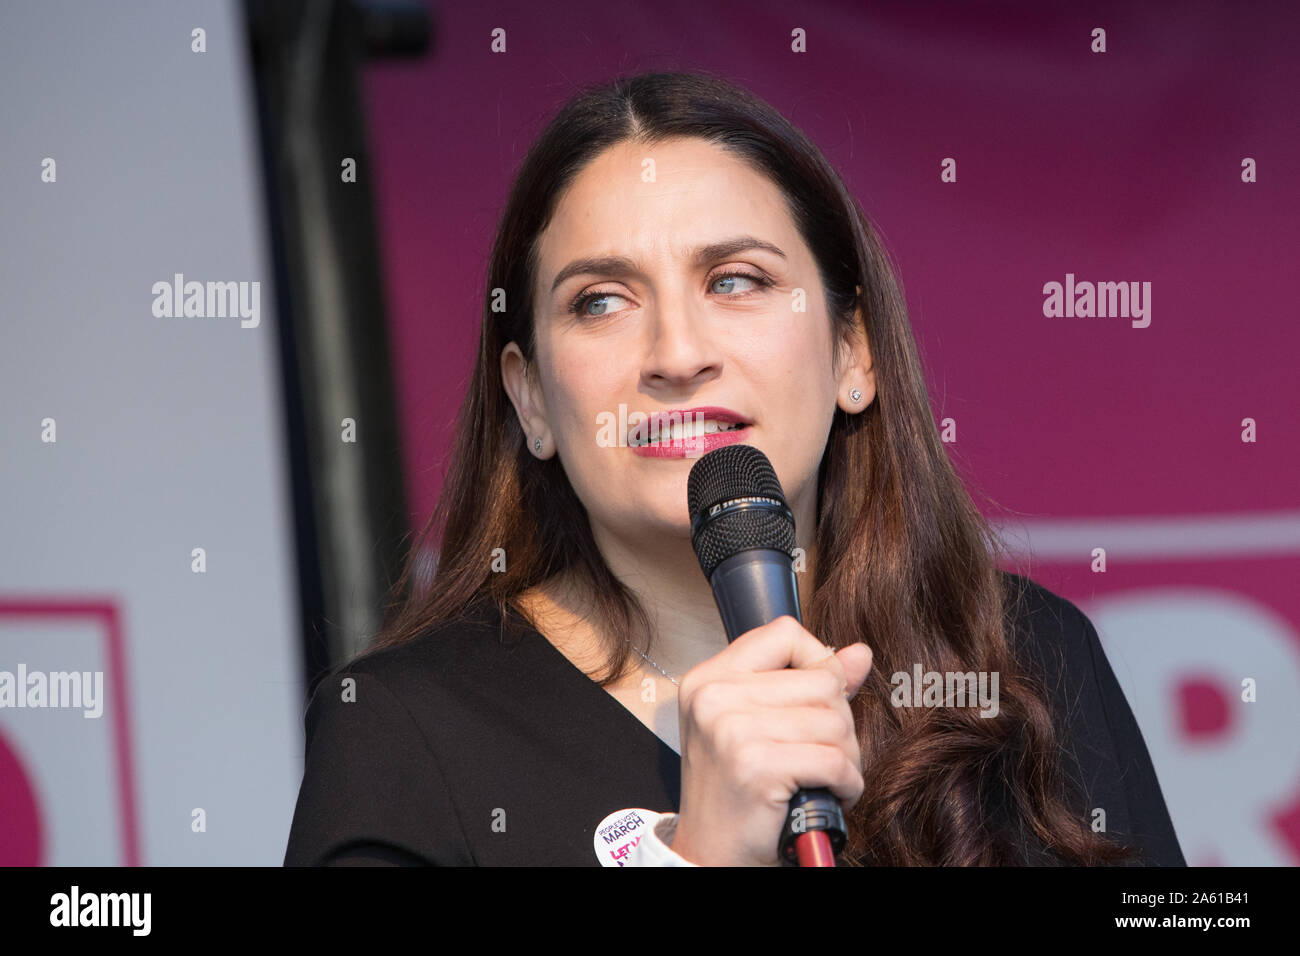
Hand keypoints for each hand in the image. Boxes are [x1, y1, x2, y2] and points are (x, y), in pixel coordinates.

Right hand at [669, 616, 872, 865]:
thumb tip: (860, 653)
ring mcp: (732, 730)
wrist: (710, 854)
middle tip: (820, 754)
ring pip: (835, 721)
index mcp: (708, 679)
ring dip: (845, 757)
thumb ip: (806, 683)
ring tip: (824, 776)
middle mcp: (714, 697)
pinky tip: (830, 794)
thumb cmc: (735, 790)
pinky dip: (846, 783)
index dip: (816, 661)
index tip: (815, 699)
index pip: (783, 633)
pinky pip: (835, 760)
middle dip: (838, 722)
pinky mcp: (757, 766)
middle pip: (821, 680)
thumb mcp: (758, 725)